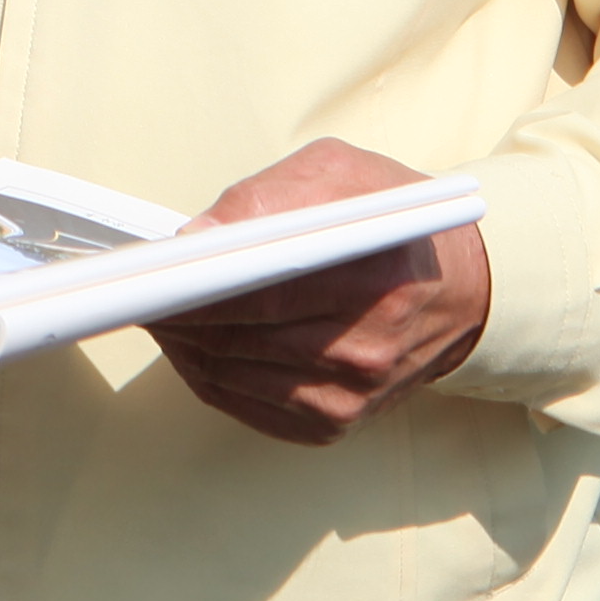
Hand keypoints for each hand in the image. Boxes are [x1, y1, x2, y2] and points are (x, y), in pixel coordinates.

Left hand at [140, 139, 491, 447]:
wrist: (463, 293)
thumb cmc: (396, 224)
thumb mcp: (343, 173)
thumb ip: (267, 195)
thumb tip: (197, 234)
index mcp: (373, 283)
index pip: (261, 294)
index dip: (192, 288)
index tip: (146, 273)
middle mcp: (363, 353)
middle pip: (234, 340)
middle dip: (174, 311)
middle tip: (136, 283)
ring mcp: (347, 400)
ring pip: (227, 376)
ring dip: (181, 343)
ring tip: (158, 305)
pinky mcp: (332, 426)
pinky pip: (242, 405)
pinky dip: (206, 372)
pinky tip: (193, 341)